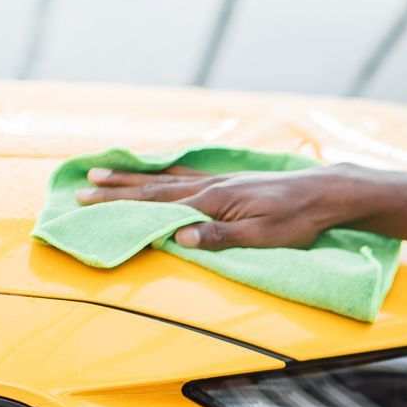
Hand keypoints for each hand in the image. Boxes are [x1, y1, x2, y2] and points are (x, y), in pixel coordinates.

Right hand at [76, 163, 363, 250]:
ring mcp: (220, 180)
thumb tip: (179, 236)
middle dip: (116, 189)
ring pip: (167, 177)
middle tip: (81, 186)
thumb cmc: (296, 219)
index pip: (156, 203)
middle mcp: (210, 186)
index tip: (88, 199)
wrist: (325, 192)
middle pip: (154, 188)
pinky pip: (188, 173)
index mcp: (212, 201)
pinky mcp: (231, 181)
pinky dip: (165, 170)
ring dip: (135, 177)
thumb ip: (220, 237)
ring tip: (106, 171)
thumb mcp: (262, 236)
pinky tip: (157, 170)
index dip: (121, 203)